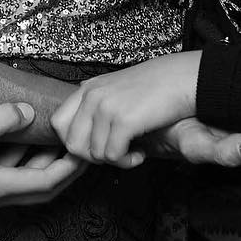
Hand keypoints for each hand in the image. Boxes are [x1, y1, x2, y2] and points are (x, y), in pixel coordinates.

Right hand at [0, 103, 87, 208]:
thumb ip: (1, 118)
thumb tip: (28, 111)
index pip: (46, 182)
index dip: (69, 167)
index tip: (83, 150)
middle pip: (42, 189)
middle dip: (65, 170)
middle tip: (81, 149)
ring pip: (28, 183)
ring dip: (47, 165)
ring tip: (61, 143)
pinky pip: (14, 176)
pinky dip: (28, 162)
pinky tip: (30, 142)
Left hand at [50, 52, 201, 166]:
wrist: (181, 78)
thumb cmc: (153, 88)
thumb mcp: (115, 91)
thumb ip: (95, 108)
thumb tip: (81, 143)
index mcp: (88, 88)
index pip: (59, 123)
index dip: (75, 142)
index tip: (97, 146)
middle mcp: (92, 95)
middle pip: (72, 144)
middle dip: (94, 157)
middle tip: (116, 152)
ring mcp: (106, 107)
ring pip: (94, 155)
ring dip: (116, 160)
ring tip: (133, 149)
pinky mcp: (123, 120)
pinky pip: (113, 157)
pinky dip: (128, 162)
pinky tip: (141, 152)